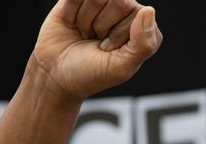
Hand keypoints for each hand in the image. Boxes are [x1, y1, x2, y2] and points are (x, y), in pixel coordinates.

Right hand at [32, 0, 162, 99]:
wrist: (56, 74)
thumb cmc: (91, 74)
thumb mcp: (121, 67)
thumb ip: (143, 44)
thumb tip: (149, 10)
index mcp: (145, 31)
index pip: (138, 15)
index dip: (119, 35)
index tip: (111, 51)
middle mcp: (128, 12)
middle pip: (119, 0)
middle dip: (103, 26)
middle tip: (97, 42)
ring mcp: (104, 2)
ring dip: (86, 19)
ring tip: (86, 33)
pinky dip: (71, 10)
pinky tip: (73, 22)